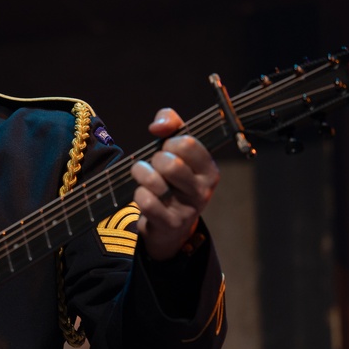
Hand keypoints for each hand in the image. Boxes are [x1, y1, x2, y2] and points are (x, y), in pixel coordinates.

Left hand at [131, 108, 219, 259]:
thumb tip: (157, 126)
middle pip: (170, 163)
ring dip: (141, 174)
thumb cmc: (173, 178)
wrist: (171, 225)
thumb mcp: (177, 148)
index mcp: (209, 169)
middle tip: (155, 165)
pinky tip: (144, 195)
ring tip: (144, 176)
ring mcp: (188, 209)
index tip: (168, 149)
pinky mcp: (170, 224)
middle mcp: (203, 190)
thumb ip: (170, 123)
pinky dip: (138, 194)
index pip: (188, 143)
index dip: (170, 142)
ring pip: (154, 181)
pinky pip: (146, 201)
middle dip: (155, 159)